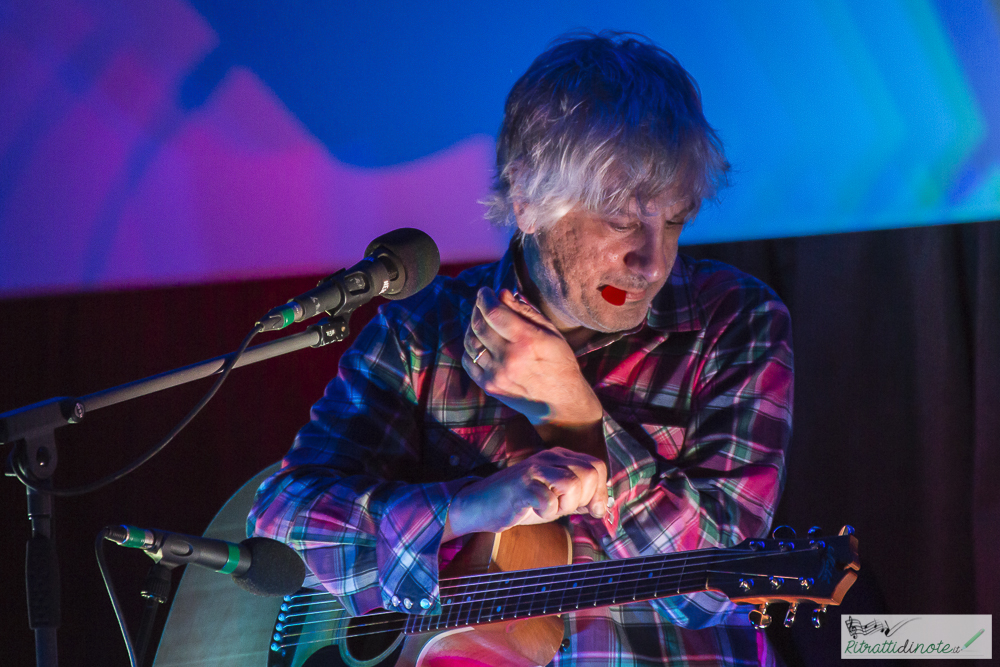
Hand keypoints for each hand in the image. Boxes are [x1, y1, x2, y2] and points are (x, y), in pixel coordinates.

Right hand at [444, 447, 607, 538]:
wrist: (482, 505)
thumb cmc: (520, 502)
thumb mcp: (555, 499)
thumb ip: (577, 499)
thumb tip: (602, 506)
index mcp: (560, 457)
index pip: (597, 466)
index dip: (600, 491)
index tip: (592, 511)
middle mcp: (549, 457)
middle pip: (589, 472)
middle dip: (585, 499)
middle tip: (568, 509)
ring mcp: (534, 469)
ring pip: (572, 483)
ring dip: (566, 505)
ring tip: (551, 509)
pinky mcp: (521, 485)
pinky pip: (548, 500)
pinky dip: (546, 513)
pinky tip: (534, 510)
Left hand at [462, 288, 602, 425]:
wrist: (560, 403)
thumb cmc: (559, 363)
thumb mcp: (550, 332)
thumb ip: (525, 311)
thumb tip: (502, 293)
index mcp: (527, 341)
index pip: (494, 312)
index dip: (485, 298)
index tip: (485, 291)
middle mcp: (509, 358)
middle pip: (479, 325)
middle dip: (477, 309)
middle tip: (482, 302)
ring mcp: (496, 374)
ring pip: (470, 342)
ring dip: (472, 326)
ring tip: (480, 319)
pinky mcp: (489, 386)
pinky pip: (468, 361)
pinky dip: (470, 347)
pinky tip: (478, 341)